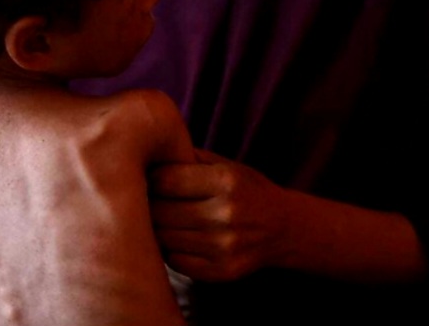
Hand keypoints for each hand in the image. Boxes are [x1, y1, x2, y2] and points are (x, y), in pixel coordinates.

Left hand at [148, 149, 290, 281]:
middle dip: (148, 204)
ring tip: (158, 219)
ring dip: (155, 228)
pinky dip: (169, 250)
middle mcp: (227, 214)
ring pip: (164, 238)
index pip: (165, 180)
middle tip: (144, 201)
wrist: (285, 228)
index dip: (150, 179)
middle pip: (161, 212)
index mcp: (226, 181)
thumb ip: (187, 157)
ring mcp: (225, 247)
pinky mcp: (223, 271)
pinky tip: (176, 239)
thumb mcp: (225, 164)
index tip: (146, 179)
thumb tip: (143, 155)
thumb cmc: (246, 189)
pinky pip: (175, 261)